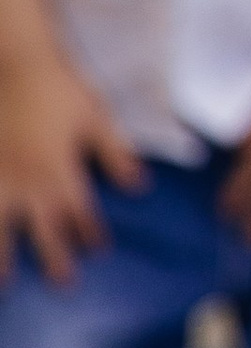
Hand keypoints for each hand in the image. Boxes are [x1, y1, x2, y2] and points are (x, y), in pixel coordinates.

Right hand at [0, 49, 141, 282]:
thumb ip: (115, 154)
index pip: (80, 213)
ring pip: (2, 229)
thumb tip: (140, 185)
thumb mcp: (96, 117)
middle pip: (44, 230)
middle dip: (56, 258)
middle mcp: (30, 184)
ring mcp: (1, 181)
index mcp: (61, 173)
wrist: (17, 63)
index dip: (91, 232)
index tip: (98, 250)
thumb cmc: (60, 89)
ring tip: (5, 283)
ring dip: (5, 257)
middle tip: (63, 283)